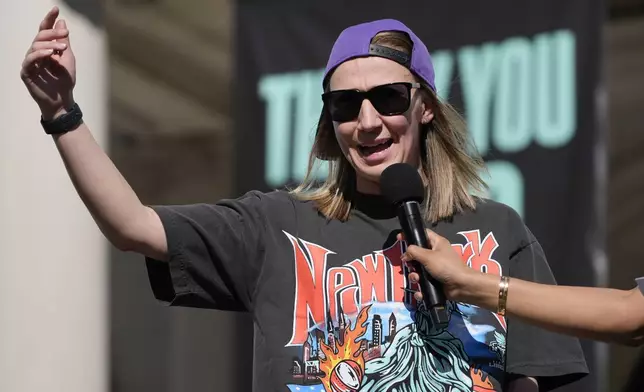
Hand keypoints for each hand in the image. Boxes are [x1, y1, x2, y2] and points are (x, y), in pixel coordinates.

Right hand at [20, 6, 75, 120]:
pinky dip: (40, 54)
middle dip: (53, 32)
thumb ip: (64, 42)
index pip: (45, 30)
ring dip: (49, 44)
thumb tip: (61, 22)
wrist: (63, 100)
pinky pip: (30, 59)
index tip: (56, 9)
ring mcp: (30, 62)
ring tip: (62, 47)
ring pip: (35, 46)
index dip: (49, 19)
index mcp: (46, 48)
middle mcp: (36, 53)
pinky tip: (50, 54)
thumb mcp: (68, 58)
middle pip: (40, 36)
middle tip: (65, 33)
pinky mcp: (26, 72)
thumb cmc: (65, 81)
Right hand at [399, 229, 476, 301]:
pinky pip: (422, 283)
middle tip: (408, 264)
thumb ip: (413, 252)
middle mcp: (435, 254)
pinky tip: (420, 292)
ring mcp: (434, 269)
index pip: (422, 234)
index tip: (399, 238)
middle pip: (416, 254)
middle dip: (410, 261)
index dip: (411, 235)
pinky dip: (420, 289)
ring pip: (417, 270)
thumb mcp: (428, 256)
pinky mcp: (434, 281)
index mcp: (436, 243)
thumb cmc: (446, 266)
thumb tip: (405, 255)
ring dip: (414, 276)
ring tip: (417, 279)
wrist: (461, 286)